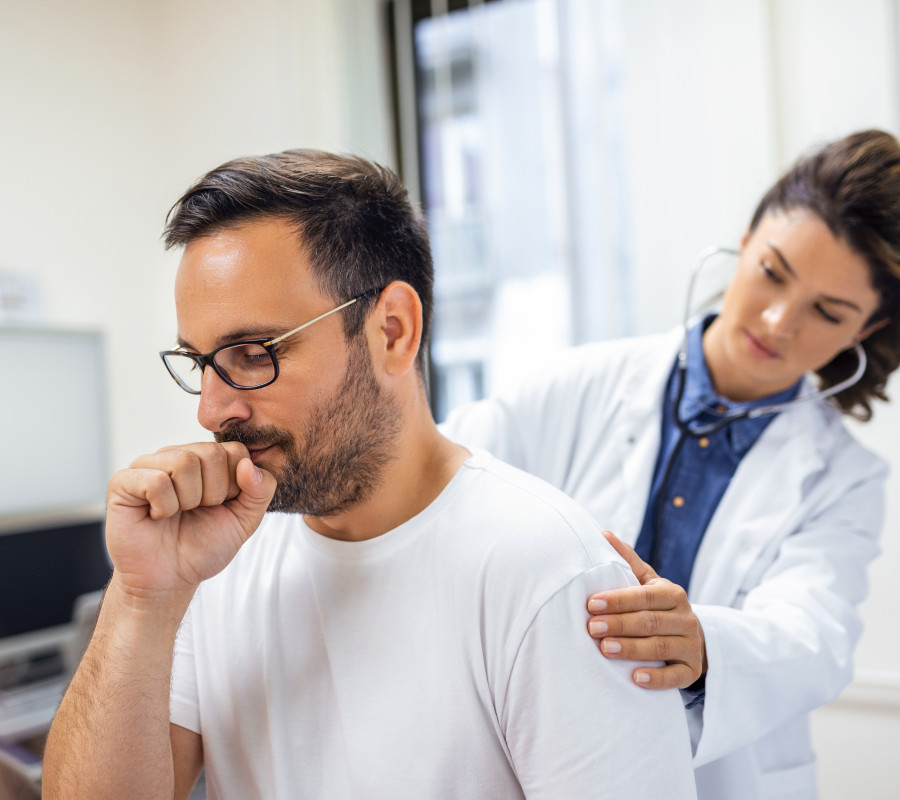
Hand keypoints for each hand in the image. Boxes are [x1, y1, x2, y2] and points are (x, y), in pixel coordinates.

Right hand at [105, 442, 276, 601]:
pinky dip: (164, 506)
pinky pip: (156, 480)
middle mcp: (176, 454)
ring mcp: (147, 465)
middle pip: (211, 453)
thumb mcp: (244, 519)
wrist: (169, 580)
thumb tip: (249, 464)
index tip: (219, 506)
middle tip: (196, 512)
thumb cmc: (204, 547)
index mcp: (204, 459)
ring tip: (176, 514)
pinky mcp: (122, 481)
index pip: (235, 451)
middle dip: (213, 494)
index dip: (234, 486)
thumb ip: (260, 490)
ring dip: (188, 500)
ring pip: (184, 462)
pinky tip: (156, 516)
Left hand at [587, 530, 706, 688]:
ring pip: (660, 648)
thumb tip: (603, 533)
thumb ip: (627, 561)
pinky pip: (675, 677)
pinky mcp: (691, 672)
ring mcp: (691, 646)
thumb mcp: (648, 583)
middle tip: (591, 628)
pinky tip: (635, 679)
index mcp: (673, 594)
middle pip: (650, 622)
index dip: (618, 600)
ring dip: (631, 649)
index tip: (591, 603)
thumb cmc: (658, 606)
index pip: (645, 596)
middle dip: (619, 624)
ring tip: (604, 649)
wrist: (691, 638)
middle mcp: (686, 618)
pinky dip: (656, 678)